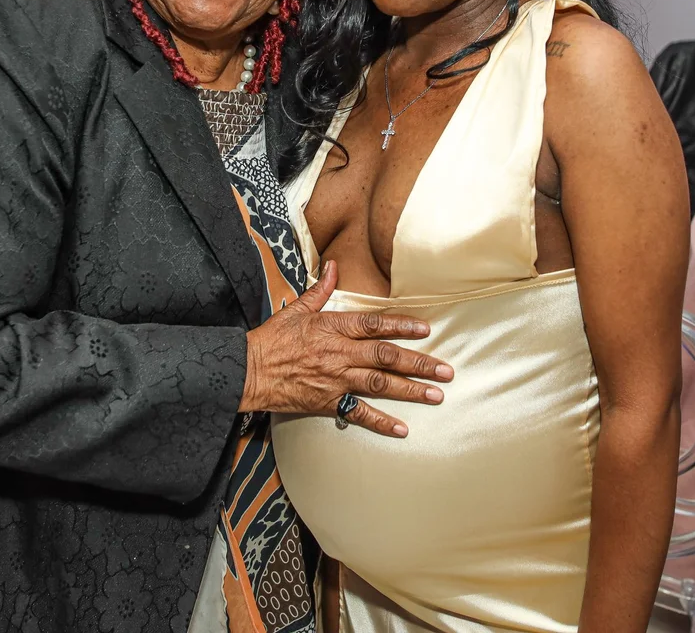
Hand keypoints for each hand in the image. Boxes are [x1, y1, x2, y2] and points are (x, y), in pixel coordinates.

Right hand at [240, 261, 452, 436]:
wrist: (248, 371)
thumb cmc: (271, 339)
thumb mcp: (296, 309)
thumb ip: (320, 290)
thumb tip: (333, 266)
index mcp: (333, 327)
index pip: (375, 325)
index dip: (402, 326)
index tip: (426, 330)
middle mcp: (339, 353)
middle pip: (387, 357)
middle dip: (419, 363)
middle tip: (446, 370)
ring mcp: (335, 380)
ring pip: (380, 385)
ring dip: (410, 390)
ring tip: (436, 395)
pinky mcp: (327, 402)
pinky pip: (358, 413)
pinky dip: (380, 422)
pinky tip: (402, 429)